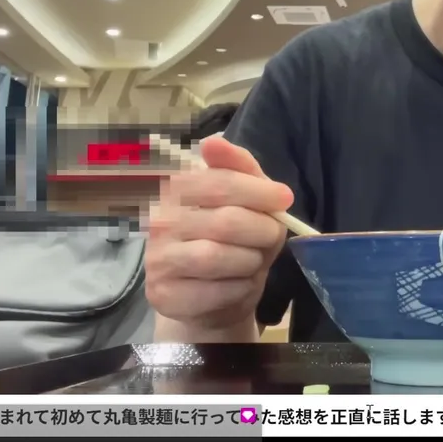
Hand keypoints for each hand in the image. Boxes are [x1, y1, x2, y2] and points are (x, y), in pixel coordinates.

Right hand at [145, 136, 293, 329]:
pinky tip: (238, 285)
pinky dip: (239, 289)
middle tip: (271, 237)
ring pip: (218, 258)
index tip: (284, 199)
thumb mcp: (245, 202)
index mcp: (176, 190)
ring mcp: (157, 260)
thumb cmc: (234, 242)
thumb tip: (212, 142)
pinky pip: (215, 292)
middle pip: (226, 222)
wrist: (214, 299)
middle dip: (262, 231)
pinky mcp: (163, 296)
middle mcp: (159, 222)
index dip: (257, 191)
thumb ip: (238, 169)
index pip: (219, 183)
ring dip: (250, 261)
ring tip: (252, 262)